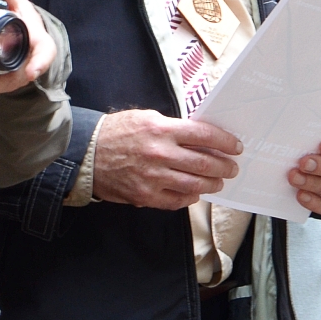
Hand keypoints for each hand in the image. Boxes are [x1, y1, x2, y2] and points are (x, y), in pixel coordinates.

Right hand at [91, 110, 241, 209]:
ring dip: (212, 185)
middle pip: (204, 163)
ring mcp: (152, 177)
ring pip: (194, 185)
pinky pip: (176, 201)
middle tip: (232, 168)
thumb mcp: (146, 118)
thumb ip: (174, 128)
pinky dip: (190, 197)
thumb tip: (201, 137)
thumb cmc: (116, 133)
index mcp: (161, 129)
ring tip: (218, 182)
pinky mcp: (144, 196)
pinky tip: (195, 193)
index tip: (236, 147)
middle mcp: (159, 154)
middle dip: (224, 167)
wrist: (85, 154)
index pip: (204, 135)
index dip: (225, 142)